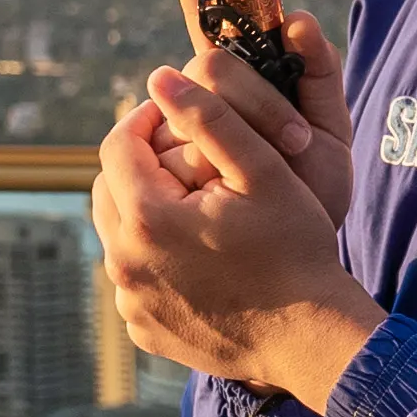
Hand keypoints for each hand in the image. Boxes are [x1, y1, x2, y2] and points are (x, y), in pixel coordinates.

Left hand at [93, 70, 385, 409]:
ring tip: (191, 203)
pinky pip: (132, 279)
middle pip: (107, 189)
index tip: (176, 112)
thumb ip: (209, 118)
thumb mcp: (263, 171)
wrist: (310, 338)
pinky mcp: (143, 329)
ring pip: (116, 234)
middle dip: (139, 164)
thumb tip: (159, 78)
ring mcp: (130, 302)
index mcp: (148, 217)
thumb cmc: (295, 249)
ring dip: (143, 210)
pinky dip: (152, 258)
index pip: (119, 144)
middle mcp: (125, 263)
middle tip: (183, 155)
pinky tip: (196, 255)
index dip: (146, 118)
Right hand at [161, 0, 357, 223]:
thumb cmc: (314, 193)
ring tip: (285, 166)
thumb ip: (321, 74)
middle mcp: (208, 99)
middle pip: (209, 66)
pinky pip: (183, 152)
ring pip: (195, 107)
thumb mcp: (333, 132)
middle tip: (294, 143)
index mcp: (246, 76)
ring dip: (252, 134)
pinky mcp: (175, 167)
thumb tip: (294, 17)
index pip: (212, 13)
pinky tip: (239, 187)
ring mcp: (187, 132)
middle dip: (258, 102)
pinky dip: (220, 167)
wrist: (299, 259)